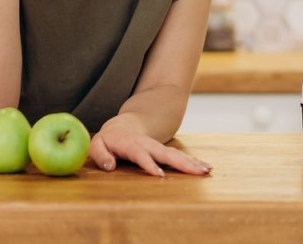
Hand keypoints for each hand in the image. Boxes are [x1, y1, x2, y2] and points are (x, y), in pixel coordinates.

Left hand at [89, 124, 212, 176]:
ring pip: (175, 154)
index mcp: (130, 143)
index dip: (148, 163)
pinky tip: (205, 168)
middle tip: (195, 172)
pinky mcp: (164, 151)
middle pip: (164, 153)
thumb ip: (100, 155)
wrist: (124, 127)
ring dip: (190, 162)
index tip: (158, 174)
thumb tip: (109, 167)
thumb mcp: (97, 144)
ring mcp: (157, 147)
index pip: (139, 153)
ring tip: (205, 170)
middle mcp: (147, 144)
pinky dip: (192, 162)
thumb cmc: (109, 139)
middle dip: (180, 162)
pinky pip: (179, 157)